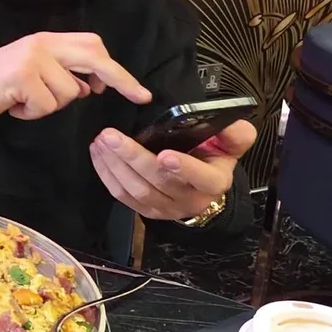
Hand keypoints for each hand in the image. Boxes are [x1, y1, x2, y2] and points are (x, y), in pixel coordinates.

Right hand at [0, 32, 152, 119]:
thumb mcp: (34, 72)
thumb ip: (63, 74)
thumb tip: (91, 87)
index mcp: (48, 41)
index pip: (92, 46)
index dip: (116, 68)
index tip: (137, 90)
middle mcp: (43, 44)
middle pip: (94, 57)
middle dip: (121, 79)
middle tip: (140, 96)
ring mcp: (32, 58)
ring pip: (70, 92)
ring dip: (52, 106)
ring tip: (26, 101)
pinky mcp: (22, 76)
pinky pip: (47, 105)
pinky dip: (33, 114)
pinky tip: (15, 106)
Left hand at [89, 120, 257, 220]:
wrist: (202, 185)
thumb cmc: (214, 157)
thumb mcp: (231, 143)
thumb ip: (234, 133)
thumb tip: (230, 123)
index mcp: (213, 182)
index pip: (201, 178)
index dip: (184, 168)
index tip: (165, 155)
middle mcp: (189, 199)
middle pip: (158, 182)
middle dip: (132, 158)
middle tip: (111, 136)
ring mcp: (165, 207)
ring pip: (136, 190)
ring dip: (114, 165)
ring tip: (101, 141)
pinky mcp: (145, 209)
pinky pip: (122, 195)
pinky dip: (106, 174)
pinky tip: (98, 154)